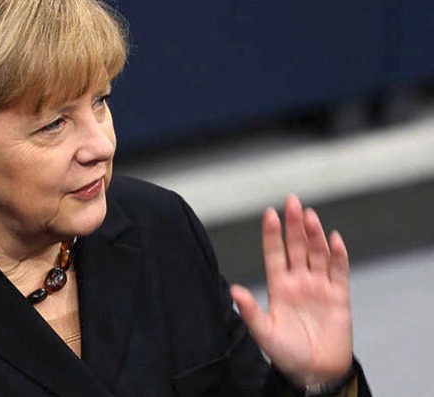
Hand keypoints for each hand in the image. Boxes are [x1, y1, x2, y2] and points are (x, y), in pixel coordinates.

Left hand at [230, 195, 352, 385]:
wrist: (315, 372)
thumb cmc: (287, 354)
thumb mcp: (264, 333)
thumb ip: (250, 311)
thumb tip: (233, 291)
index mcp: (279, 286)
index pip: (275, 254)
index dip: (272, 234)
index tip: (269, 213)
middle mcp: (298, 281)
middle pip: (296, 247)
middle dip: (294, 225)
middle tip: (292, 202)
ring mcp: (319, 286)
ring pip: (317, 253)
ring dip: (314, 234)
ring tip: (309, 215)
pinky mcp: (339, 296)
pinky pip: (339, 271)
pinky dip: (338, 255)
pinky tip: (334, 238)